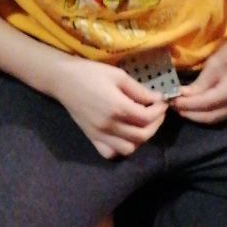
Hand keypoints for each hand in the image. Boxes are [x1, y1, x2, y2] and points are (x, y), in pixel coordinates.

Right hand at [51, 59, 166, 157]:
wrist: (64, 80)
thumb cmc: (91, 73)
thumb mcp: (118, 75)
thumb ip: (139, 90)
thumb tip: (157, 99)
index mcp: (118, 107)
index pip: (148, 117)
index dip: (160, 110)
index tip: (162, 101)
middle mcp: (110, 125)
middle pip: (142, 135)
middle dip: (155, 124)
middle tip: (156, 112)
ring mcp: (100, 134)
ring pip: (129, 148)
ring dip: (140, 139)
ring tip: (142, 124)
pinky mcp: (92, 138)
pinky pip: (110, 153)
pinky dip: (121, 149)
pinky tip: (124, 136)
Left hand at [172, 29, 226, 123]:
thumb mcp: (214, 64)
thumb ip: (199, 84)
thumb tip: (181, 97)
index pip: (204, 103)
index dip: (186, 104)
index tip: (170, 101)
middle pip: (210, 116)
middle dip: (190, 113)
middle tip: (174, 106)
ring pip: (216, 118)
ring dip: (198, 115)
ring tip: (182, 107)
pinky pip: (222, 114)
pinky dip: (208, 112)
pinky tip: (197, 107)